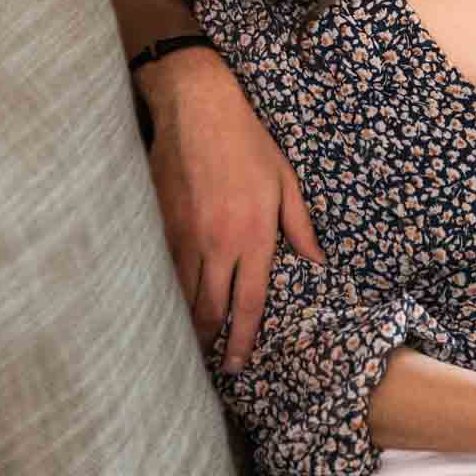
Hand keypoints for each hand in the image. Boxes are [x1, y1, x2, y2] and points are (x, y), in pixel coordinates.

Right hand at [140, 49, 322, 369]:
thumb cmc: (248, 142)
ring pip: (180, 296)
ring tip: (187, 348)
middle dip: (210, 343)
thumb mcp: (285, 181)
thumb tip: (316, 261)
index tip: (238, 364)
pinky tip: (165, 308)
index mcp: (252, 235)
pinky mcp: (158, 224)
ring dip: (184, 326)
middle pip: (209, 310)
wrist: (198, 109)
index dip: (243, 339)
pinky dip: (163, 295)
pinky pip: (160, 271)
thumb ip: (299, 226)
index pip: (248, 303)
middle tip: (210, 366)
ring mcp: (183, 235)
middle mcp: (217, 243)